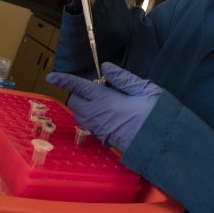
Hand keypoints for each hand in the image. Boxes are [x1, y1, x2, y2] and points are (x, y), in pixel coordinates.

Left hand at [46, 62, 161, 151]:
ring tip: (102, 102)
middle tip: (95, 90)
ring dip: (84, 107)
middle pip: (74, 103)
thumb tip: (106, 67)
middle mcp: (97, 115)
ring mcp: (99, 130)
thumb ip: (123, 78)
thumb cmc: (155, 114)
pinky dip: (92, 118)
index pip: (78, 87)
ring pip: (80, 116)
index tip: (51, 76)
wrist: (162, 145)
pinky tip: (109, 116)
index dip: (63, 80)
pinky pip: (90, 127)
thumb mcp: (144, 89)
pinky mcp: (104, 140)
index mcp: (104, 99)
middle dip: (78, 95)